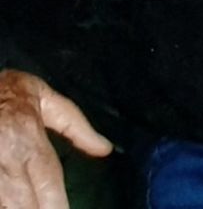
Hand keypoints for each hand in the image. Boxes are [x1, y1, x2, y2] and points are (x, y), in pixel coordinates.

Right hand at [0, 69, 111, 208]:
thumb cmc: (11, 92)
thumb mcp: (47, 100)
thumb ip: (76, 126)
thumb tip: (105, 149)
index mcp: (29, 137)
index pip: (47, 179)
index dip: (56, 204)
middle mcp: (6, 156)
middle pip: (22, 201)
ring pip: (2, 202)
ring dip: (14, 208)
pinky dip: (2, 203)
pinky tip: (9, 205)